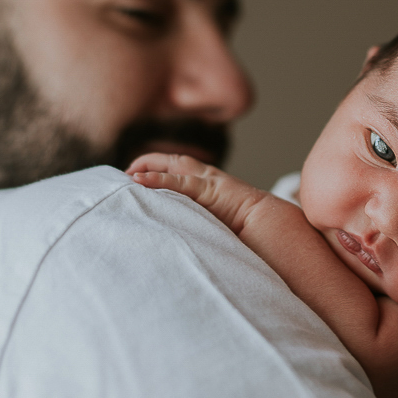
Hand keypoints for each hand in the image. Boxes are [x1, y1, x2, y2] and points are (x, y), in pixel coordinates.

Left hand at [127, 153, 265, 234]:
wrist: (270, 226)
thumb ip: (201, 221)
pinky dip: (157, 179)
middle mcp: (209, 179)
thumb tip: (183, 235)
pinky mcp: (208, 189)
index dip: (160, 171)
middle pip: (174, 161)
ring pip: (174, 165)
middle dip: (149, 163)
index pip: (181, 170)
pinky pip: (178, 181)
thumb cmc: (248, 230)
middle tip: (127, 173)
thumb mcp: (218, 222)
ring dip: (149, 166)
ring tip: (129, 174)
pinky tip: (139, 180)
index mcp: (211, 185)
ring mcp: (209, 181)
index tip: (138, 179)